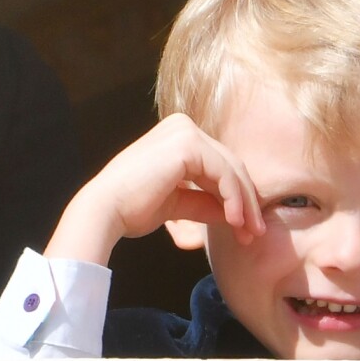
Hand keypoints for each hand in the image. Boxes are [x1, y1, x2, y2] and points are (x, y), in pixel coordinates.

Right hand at [44, 114, 264, 264]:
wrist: (105, 210)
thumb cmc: (132, 208)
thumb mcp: (178, 203)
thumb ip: (206, 203)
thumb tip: (236, 215)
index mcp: (177, 135)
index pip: (219, 165)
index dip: (237, 197)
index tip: (246, 228)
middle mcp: (183, 126)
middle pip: (229, 165)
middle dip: (246, 202)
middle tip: (254, 234)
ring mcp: (185, 132)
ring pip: (231, 169)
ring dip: (244, 204)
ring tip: (249, 233)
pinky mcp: (187, 144)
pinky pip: (223, 173)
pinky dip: (234, 198)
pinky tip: (235, 221)